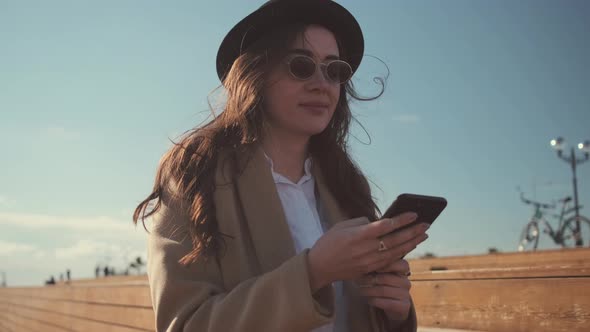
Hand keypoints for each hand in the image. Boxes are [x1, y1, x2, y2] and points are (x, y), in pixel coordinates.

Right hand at [307, 212, 427, 291]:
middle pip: (395, 240)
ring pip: (396, 251)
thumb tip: (378, 222)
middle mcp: (366, 249)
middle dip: (412, 231)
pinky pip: (390, 261)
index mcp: (358, 235)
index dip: (401, 220)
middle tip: (426, 224)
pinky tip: (410, 247)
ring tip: (424, 235)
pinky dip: (402, 253)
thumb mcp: (342, 226)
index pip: (385, 226)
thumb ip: (361, 222)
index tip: (413, 214)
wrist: (320, 267)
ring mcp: (369, 261)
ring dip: (411, 243)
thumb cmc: (329, 243)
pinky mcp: (370, 269)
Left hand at [356, 259, 412, 321]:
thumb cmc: (383, 286)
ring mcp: (406, 295)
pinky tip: (368, 300)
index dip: (387, 265)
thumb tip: (363, 264)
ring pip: (384, 290)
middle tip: (359, 280)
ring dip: (369, 290)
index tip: (373, 267)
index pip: (401, 265)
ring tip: (360, 290)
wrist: (392, 307)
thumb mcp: (381, 275)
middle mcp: (406, 282)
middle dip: (370, 279)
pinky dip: (374, 301)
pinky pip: (386, 302)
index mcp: (402, 272)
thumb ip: (376, 268)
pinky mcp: (403, 306)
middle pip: (386, 278)